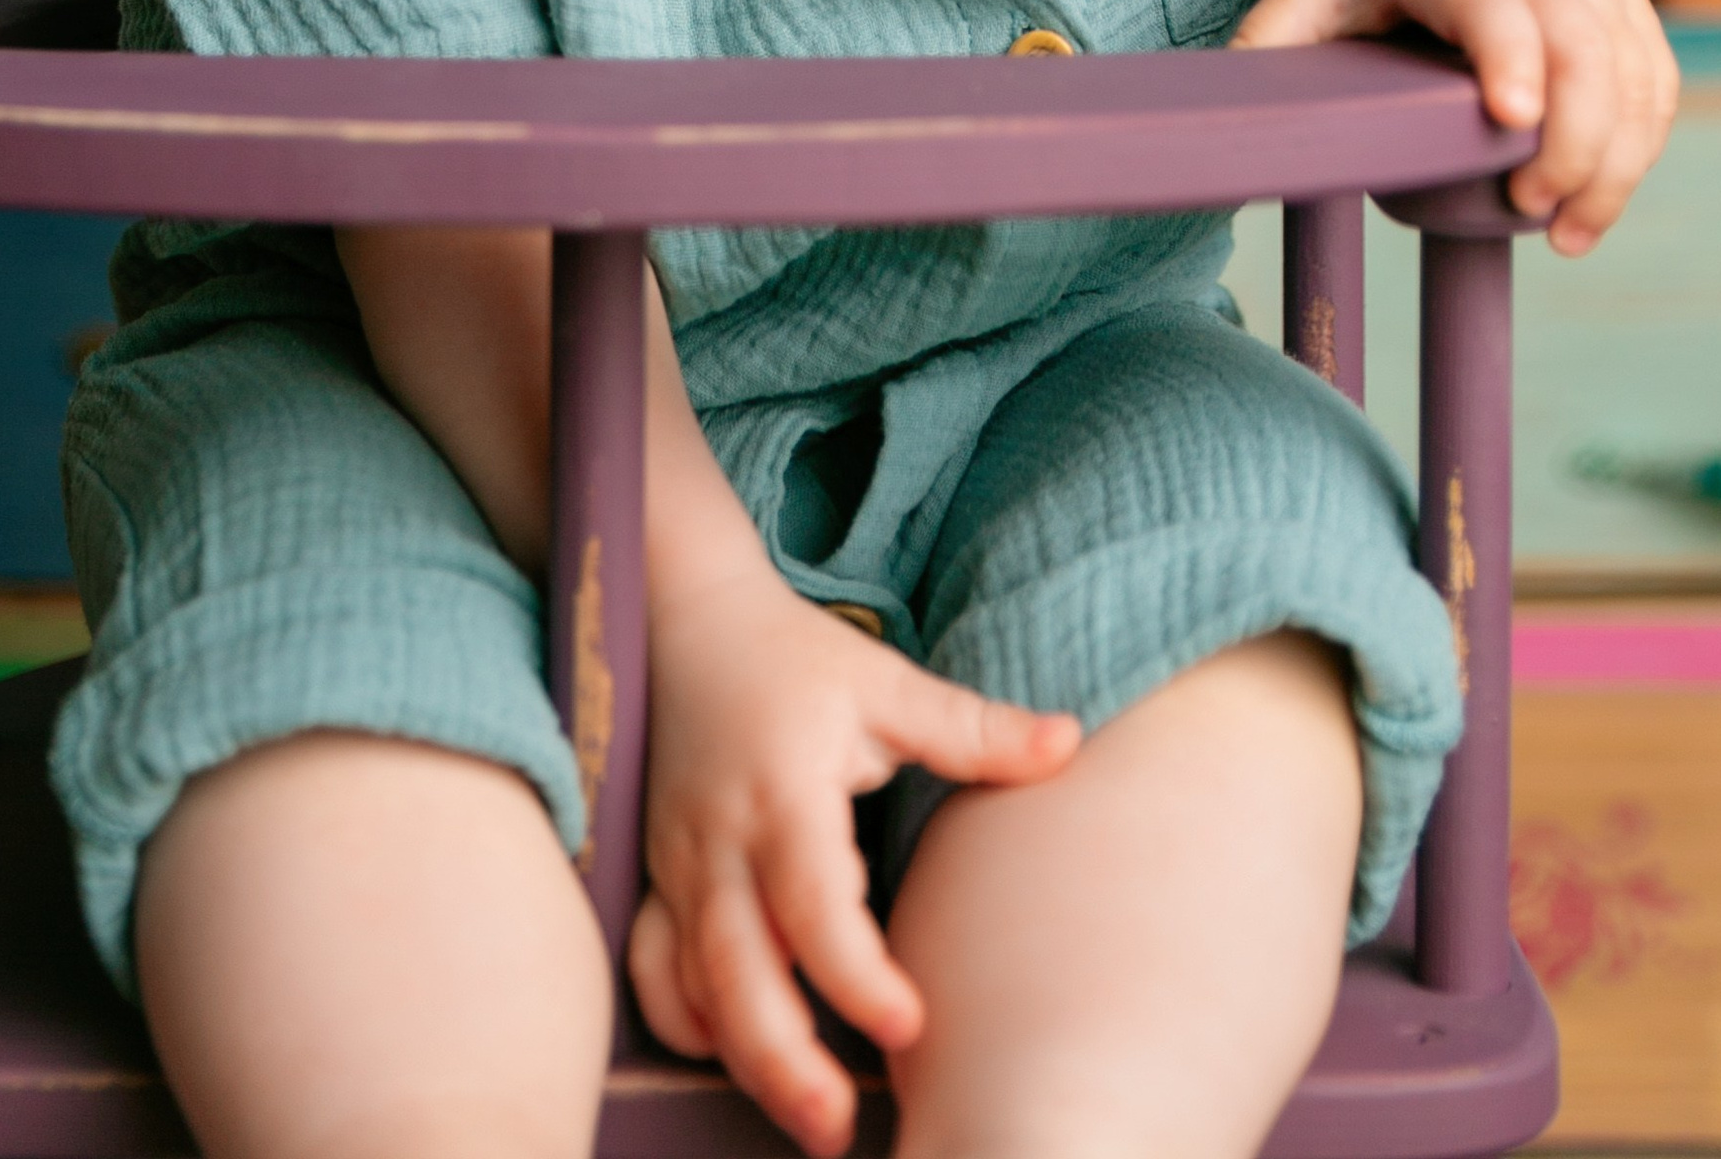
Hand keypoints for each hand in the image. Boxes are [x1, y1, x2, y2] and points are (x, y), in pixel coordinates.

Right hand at [629, 557, 1077, 1153]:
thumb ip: (972, 727)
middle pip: (738, 970)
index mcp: (784, 794)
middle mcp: (721, 840)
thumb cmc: (793, 656)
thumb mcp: (884, 682)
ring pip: (692, 983)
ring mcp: (678, 863)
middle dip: (783, 1060)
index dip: (856, 974)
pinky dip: (679, 1018)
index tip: (910, 1026)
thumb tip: (1070, 742)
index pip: (812, 903)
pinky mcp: (655, 874)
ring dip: (741, 1058)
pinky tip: (727, 1056)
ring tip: (805, 1120)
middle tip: (838, 1129)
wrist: (685, 614)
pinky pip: (650, 964)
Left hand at [1232, 0, 1676, 253]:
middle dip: (1575, 139)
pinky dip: (1638, 147)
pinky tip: (1595, 203)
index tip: (1512, 118)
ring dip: (1613, 162)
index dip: (1508, 55)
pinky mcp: (1629, 3)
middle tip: (1532, 210)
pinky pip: (1654, 83)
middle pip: (1584, 49)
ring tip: (1568, 236)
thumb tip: (1220, 122)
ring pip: (1632, 74)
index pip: (1490, 3)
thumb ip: (1274, 35)